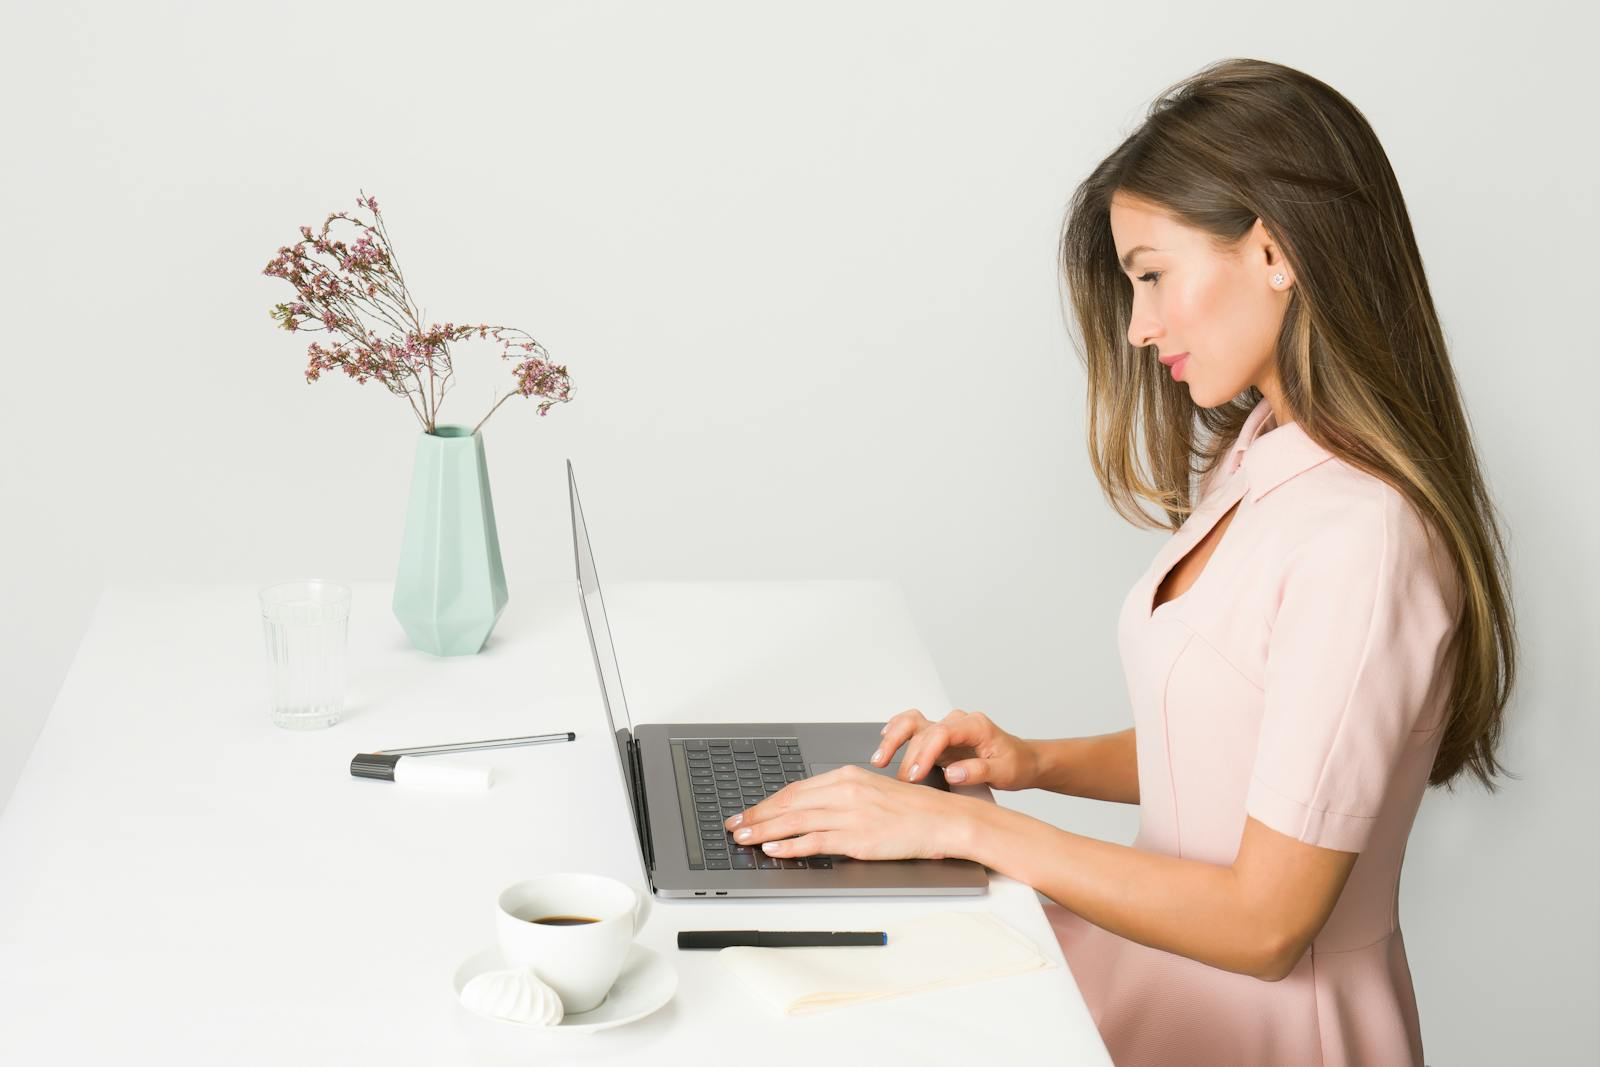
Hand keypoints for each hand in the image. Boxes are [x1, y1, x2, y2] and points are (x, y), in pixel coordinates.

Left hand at [722, 764, 977, 860]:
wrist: (943, 820)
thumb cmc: (912, 809)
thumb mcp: (872, 791)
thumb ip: (842, 796)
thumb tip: (810, 809)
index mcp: (847, 776)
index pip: (796, 789)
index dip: (767, 802)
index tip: (749, 811)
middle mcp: (845, 791)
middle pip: (789, 803)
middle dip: (757, 815)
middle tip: (734, 825)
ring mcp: (851, 815)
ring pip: (796, 821)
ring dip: (764, 830)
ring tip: (744, 838)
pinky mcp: (858, 838)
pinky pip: (816, 841)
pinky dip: (791, 845)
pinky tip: (774, 849)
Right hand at [872, 707, 1038, 790]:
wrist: (1022, 760)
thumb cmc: (1016, 764)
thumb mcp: (1004, 772)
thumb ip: (978, 771)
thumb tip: (952, 772)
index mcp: (975, 726)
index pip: (942, 733)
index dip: (925, 753)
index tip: (916, 775)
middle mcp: (957, 722)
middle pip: (922, 729)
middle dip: (907, 755)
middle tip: (900, 781)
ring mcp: (946, 728)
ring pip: (912, 722)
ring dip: (893, 738)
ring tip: (879, 759)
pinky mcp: (938, 738)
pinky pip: (912, 728)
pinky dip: (896, 732)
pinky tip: (884, 742)